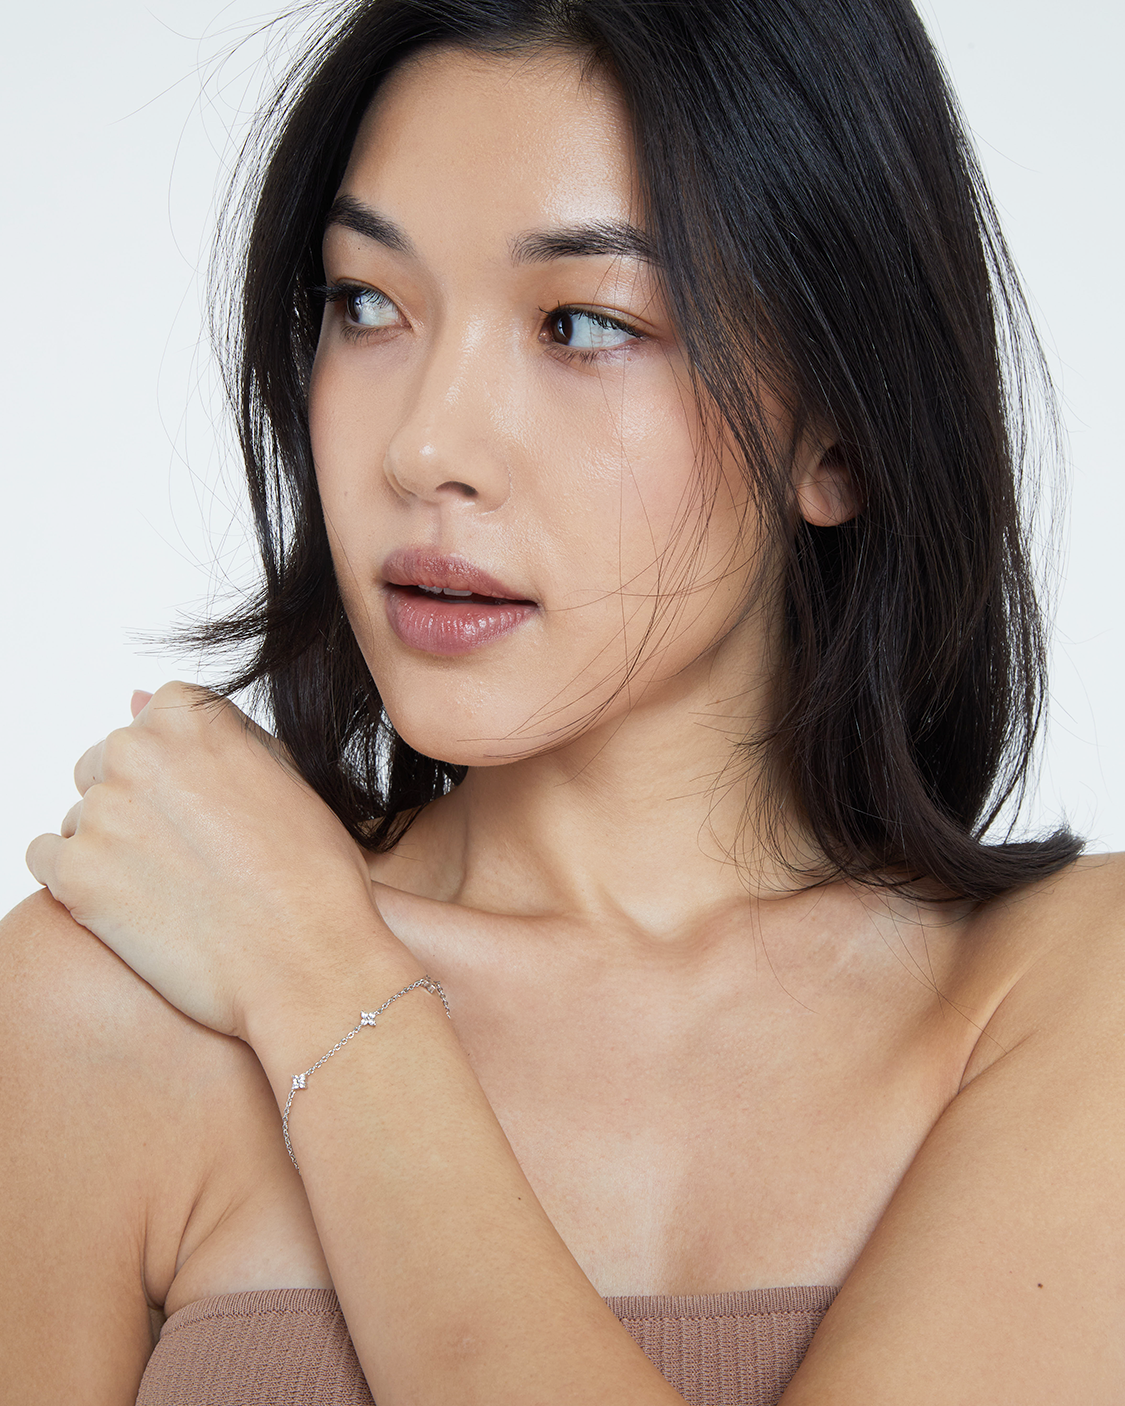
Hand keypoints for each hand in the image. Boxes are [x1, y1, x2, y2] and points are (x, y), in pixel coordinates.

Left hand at [26, 682, 394, 1039]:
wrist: (307, 960)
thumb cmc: (311, 873)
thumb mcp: (281, 778)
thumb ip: (208, 733)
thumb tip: (131, 695)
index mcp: (189, 717)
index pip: (153, 721)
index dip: (184, 774)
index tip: (213, 812)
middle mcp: (136, 750)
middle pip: (108, 764)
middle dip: (140, 806)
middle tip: (195, 858)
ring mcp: (101, 810)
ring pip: (81, 816)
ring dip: (113, 847)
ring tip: (177, 890)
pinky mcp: (74, 873)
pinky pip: (46, 859)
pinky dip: (80, 883)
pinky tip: (137, 906)